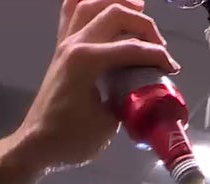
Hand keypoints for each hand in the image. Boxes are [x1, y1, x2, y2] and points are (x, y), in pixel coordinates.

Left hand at [15, 0, 178, 170]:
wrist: (37, 144)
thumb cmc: (71, 139)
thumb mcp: (108, 123)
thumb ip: (128, 100)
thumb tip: (143, 89)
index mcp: (87, 61)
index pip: (131, 48)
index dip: (157, 56)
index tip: (172, 68)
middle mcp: (75, 44)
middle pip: (114, 14)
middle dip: (143, 24)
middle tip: (158, 44)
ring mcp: (65, 43)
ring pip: (89, 4)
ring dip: (116, 2)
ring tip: (138, 7)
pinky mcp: (60, 49)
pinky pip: (70, 13)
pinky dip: (87, 4)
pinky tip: (103, 7)